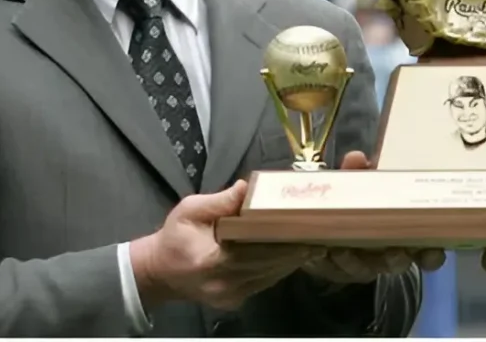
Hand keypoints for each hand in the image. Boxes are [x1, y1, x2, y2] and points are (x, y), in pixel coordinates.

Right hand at [131, 159, 439, 311]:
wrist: (158, 274)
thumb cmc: (172, 238)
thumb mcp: (188, 210)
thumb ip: (219, 202)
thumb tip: (247, 187)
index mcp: (212, 262)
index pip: (256, 251)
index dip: (284, 241)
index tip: (309, 230)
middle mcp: (230, 284)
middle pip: (273, 264)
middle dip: (299, 245)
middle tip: (327, 228)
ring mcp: (238, 295)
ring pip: (276, 273)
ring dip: (297, 254)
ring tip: (322, 235)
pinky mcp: (243, 298)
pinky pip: (270, 279)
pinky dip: (285, 263)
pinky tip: (300, 248)